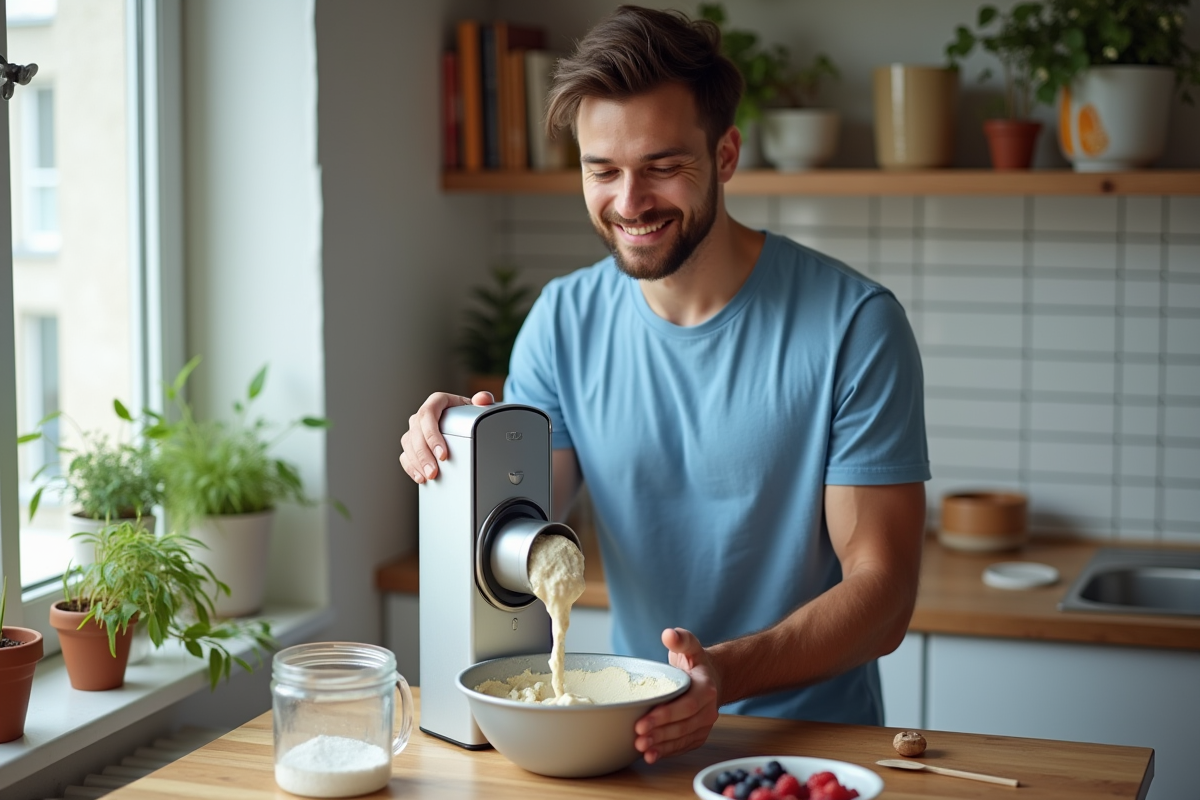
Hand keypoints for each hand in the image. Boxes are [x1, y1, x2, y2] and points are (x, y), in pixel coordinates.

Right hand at [399, 391, 493, 482]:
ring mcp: (415, 429)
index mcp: (437, 401)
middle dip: (424, 455)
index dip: (432, 435)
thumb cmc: (469, 413)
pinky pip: (405, 454)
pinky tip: (420, 477)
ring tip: (429, 476)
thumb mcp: (476, 406)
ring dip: (417, 462)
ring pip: (408, 444)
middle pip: (416, 432)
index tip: (442, 454)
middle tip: (434, 471)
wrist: (464, 421)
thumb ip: (483, 401)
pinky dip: (411, 467)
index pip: (428, 414)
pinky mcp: (412, 443)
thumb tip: (483, 399)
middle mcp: (423, 414)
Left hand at [633, 628, 720, 763]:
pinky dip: (667, 752)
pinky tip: (650, 755)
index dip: (665, 715)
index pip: (686, 706)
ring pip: (682, 739)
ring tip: (641, 748)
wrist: (712, 678)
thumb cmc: (695, 663)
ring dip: (662, 745)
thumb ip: (681, 639)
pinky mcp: (698, 735)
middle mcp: (708, 710)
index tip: (643, 721)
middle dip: (660, 733)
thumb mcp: (690, 646)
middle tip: (638, 737)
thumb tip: (668, 634)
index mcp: (706, 689)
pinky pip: (683, 746)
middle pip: (683, 726)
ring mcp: (704, 725)